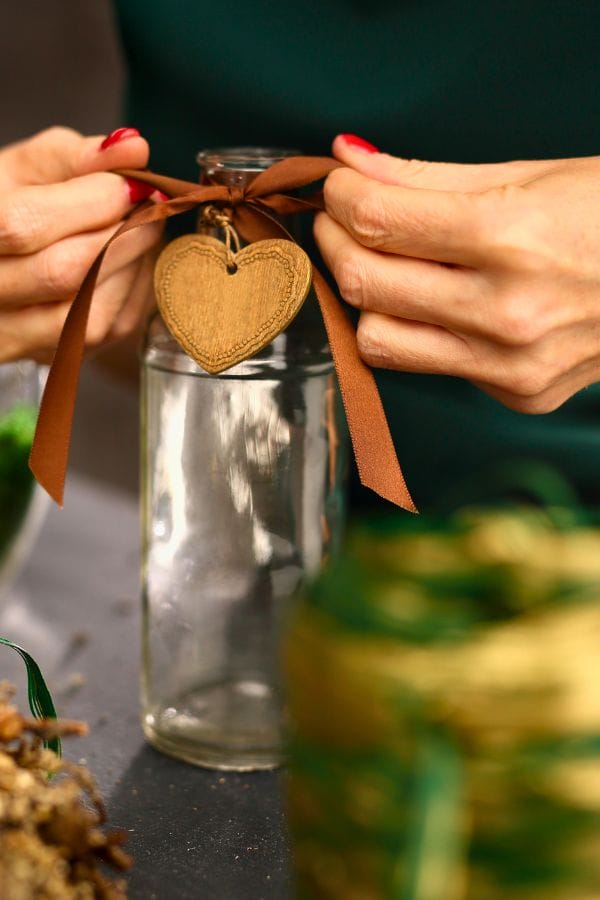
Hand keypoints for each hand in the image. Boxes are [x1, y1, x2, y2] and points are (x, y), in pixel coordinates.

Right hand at [0, 126, 163, 362]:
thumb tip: (135, 147)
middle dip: (122, 235)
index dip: (92, 202)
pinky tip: (133, 266)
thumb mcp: (24, 170)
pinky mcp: (47, 358)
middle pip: (63, 273)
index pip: (26, 226)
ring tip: (143, 234)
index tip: (133, 183)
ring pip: (87, 315)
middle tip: (151, 209)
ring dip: (131, 269)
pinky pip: (101, 335)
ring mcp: (11, 337)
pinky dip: (129, 298)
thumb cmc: (7, 207)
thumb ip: (76, 156)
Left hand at [315, 134, 599, 412]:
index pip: (379, 222)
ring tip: (388, 264)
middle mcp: (509, 314)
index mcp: (514, 238)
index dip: (340, 198)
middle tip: (343, 221)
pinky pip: (431, 365)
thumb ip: (426, 177)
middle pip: (367, 286)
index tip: (337, 186)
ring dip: (368, 298)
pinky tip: (447, 301)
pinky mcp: (517, 394)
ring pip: (381, 342)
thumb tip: (350, 162)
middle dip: (337, 244)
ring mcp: (512, 366)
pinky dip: (421, 330)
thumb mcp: (526, 175)